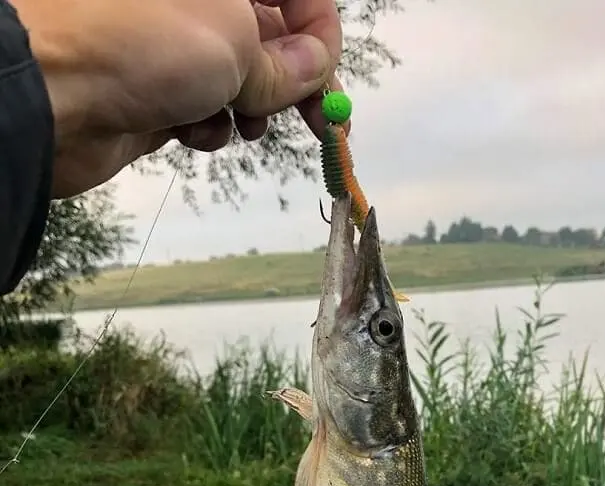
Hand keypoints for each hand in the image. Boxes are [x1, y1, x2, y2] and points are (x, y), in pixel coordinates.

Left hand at [13, 0, 342, 197]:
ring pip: (240, 81)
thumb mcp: (238, 45)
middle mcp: (200, 3)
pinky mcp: (156, 92)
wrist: (55, 92)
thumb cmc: (146, 44)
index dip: (320, 34)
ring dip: (252, 109)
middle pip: (270, 38)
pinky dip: (208, 127)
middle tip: (317, 124)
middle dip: (293, 82)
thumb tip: (317, 70)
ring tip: (245, 125)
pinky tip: (191, 132)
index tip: (328, 79)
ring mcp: (174, 47)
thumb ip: (290, 64)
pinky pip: (204, 111)